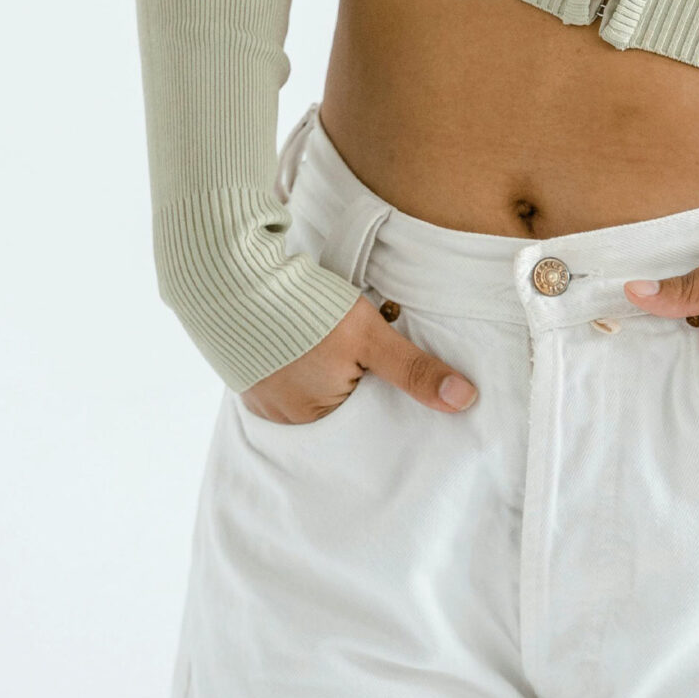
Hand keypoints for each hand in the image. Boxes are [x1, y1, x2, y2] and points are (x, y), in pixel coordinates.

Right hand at [240, 292, 477, 424]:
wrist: (233, 278)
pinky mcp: (247, 371)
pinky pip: (284, 375)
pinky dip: (299, 361)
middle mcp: (285, 418)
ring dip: (324, 370)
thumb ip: (415, 370)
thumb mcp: (371, 337)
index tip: (395, 378)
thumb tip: (465, 401)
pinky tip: (307, 340)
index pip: (363, 418)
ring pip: (310, 389)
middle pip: (335, 404)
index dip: (382, 398)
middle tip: (365, 355)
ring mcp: (262, 396)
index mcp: (316, 419)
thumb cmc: (306, 311)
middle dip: (352, 384)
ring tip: (334, 344)